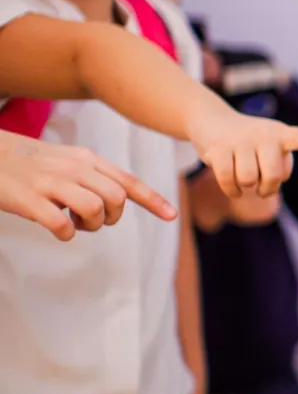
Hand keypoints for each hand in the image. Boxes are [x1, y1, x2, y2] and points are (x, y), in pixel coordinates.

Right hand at [0, 130, 175, 239]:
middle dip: (111, 218)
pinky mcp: (29, 199)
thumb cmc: (31, 163)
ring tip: (74, 223)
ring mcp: (51, 182)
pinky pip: (61, 224)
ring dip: (90, 225)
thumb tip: (117, 200)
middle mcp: (74, 168)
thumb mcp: (68, 160)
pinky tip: (56, 229)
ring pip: (95, 209)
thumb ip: (93, 175)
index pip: (128, 181)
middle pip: (117, 199)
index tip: (172, 215)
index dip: (153, 200)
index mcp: (87, 159)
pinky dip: (65, 234)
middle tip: (90, 220)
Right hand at [188, 107, 297, 197]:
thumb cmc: (251, 143)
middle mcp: (263, 135)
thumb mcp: (271, 147)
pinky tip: (234, 190)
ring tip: (244, 179)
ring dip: (246, 187)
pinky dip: (232, 190)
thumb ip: (280, 166)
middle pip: (273, 175)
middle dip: (267, 188)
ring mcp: (240, 140)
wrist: (213, 121)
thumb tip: (271, 186)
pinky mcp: (218, 148)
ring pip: (248, 179)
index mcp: (281, 134)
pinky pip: (227, 179)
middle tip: (263, 188)